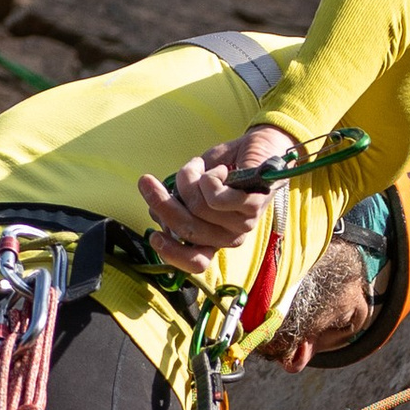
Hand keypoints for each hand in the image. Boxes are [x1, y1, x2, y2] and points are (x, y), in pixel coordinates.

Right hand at [137, 125, 303, 272]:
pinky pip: (216, 196)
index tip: (153, 235)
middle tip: (146, 182)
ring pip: (198, 207)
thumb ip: (178, 203)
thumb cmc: (226, 167)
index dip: (171, 253)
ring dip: (189, 179)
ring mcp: (243, 223)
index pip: (196, 263)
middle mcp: (230, 236)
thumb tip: (155, 213)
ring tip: (198, 167)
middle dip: (161, 203)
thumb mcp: (194, 187)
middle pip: (187, 229)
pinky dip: (208, 176)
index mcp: (215, 238)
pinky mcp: (253, 205)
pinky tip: (219, 169)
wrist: (263, 146)